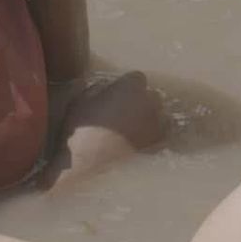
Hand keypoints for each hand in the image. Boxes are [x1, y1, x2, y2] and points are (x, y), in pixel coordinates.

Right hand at [39, 71, 165, 190]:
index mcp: (131, 86)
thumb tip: (104, 88)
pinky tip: (140, 143)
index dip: (126, 86)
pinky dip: (153, 136)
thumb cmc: (82, 129)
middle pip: (151, 96)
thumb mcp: (79, 101)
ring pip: (159, 115)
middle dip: (141, 101)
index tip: (117, 94)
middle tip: (124, 112)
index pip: (136, 77)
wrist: (90, 164)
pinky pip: (161, 135)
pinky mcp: (158, 144)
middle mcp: (150, 102)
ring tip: (133, 129)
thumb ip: (96, 89)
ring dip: (149, 118)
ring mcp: (156, 124)